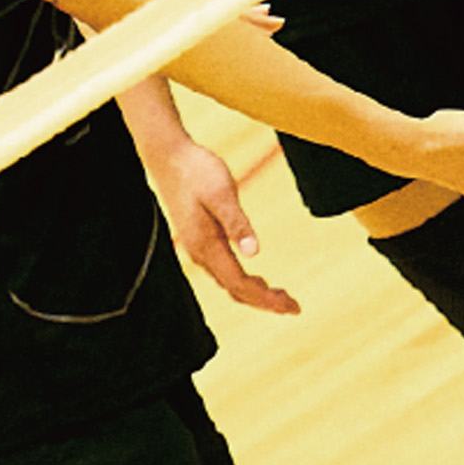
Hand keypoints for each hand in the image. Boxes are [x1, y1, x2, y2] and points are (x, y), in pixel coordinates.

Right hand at [151, 136, 300, 316]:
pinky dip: (244, 282)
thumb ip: (237, 223)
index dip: (266, 299)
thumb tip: (254, 252)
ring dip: (256, 294)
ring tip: (282, 297)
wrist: (168, 157)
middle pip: (235, 290)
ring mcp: (199, 248)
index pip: (240, 285)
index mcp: (206, 246)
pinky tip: (258, 279)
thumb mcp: (222, 193)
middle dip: (265, 302)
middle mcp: (200, 254)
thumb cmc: (197, 171)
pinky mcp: (200, 240)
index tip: (292, 306)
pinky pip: (225, 272)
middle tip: (294, 307)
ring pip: (229, 283)